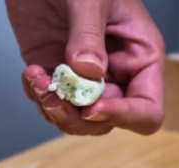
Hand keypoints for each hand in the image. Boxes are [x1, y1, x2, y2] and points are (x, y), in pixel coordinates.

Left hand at [6, 0, 164, 135]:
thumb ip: (89, 34)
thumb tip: (89, 72)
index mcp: (140, 56)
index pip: (147, 109)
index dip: (123, 116)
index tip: (92, 106)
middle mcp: (117, 72)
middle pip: (108, 122)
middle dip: (79, 117)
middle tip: (52, 97)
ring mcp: (86, 76)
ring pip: (78, 120)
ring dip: (54, 110)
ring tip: (37, 81)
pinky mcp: (57, 73)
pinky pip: (52, 103)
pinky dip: (38, 96)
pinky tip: (31, 72)